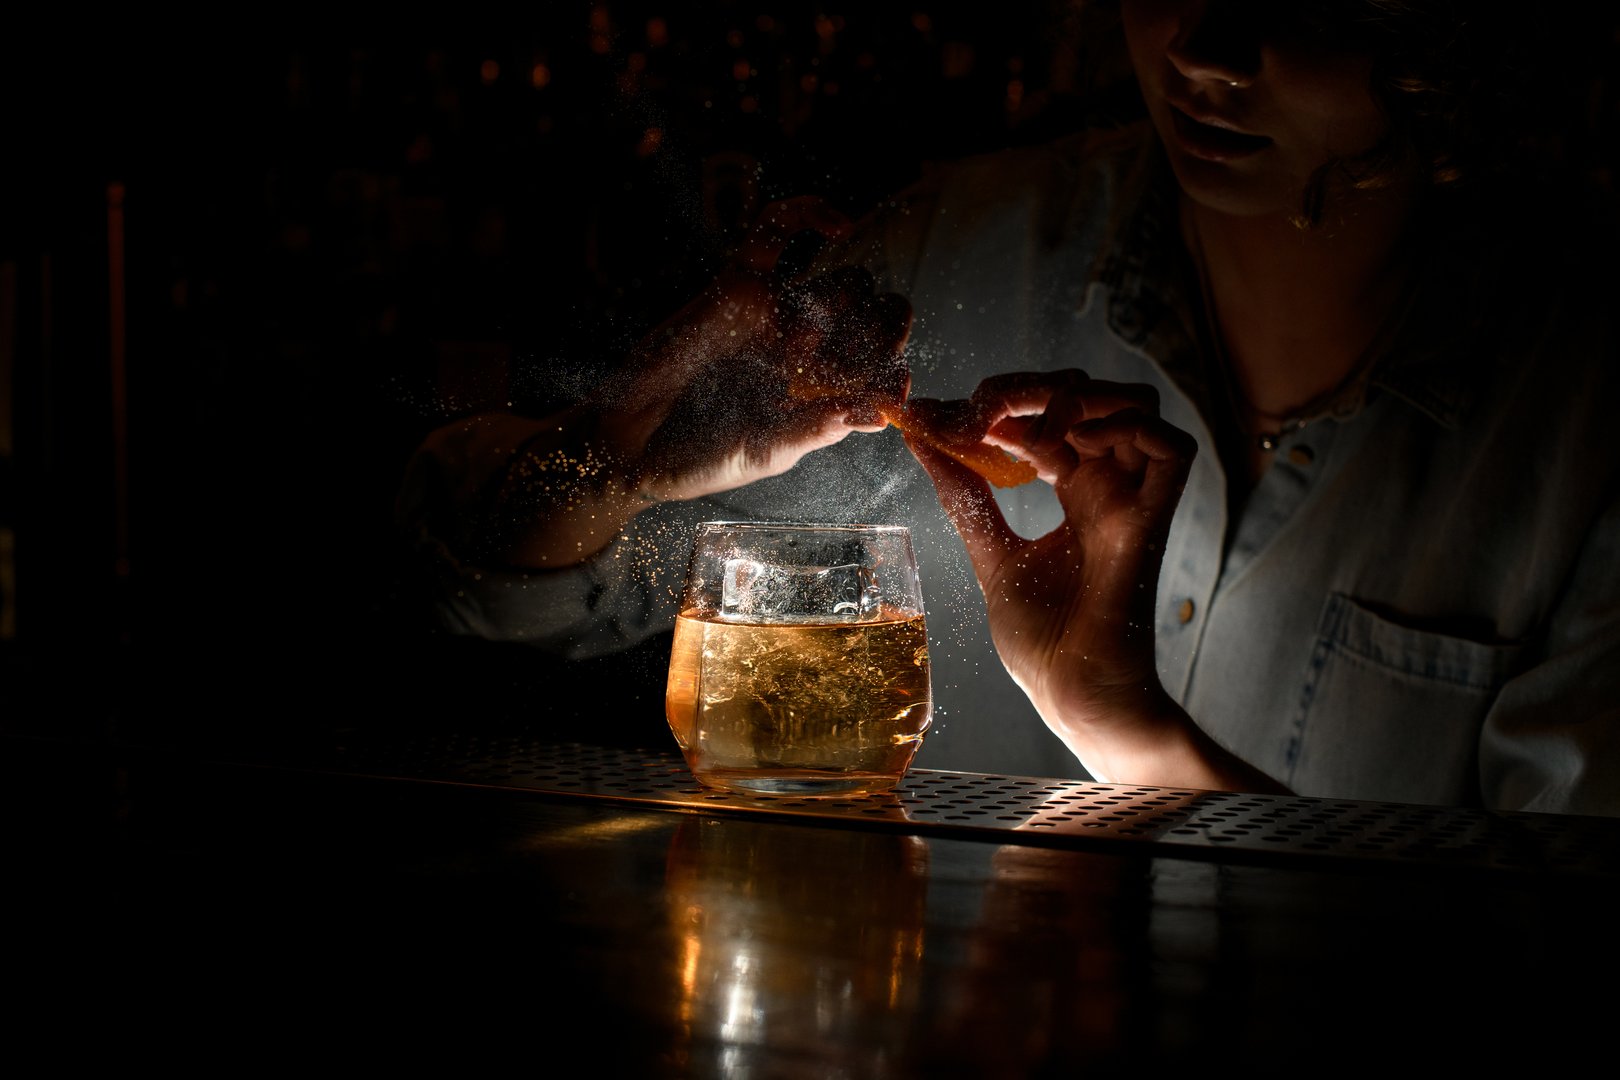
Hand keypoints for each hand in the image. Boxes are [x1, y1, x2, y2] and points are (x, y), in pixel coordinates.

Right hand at [608, 196, 911, 503]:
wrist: (634, 448)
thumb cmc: (698, 457)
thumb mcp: (766, 450)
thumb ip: (816, 430)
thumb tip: (876, 416)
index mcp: (819, 392)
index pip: (876, 367)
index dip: (892, 372)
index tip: (896, 390)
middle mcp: (805, 349)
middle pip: (871, 315)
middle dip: (886, 328)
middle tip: (872, 354)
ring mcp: (774, 313)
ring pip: (842, 280)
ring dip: (853, 296)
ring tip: (818, 337)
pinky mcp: (736, 284)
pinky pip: (774, 231)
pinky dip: (806, 213)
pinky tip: (838, 224)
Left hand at [902, 369, 1270, 786]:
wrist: (1073, 696)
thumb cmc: (1044, 644)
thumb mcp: (992, 556)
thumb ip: (967, 498)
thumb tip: (924, 444)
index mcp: (1078, 493)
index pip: (1059, 415)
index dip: (1010, 403)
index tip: (953, 420)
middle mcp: (1110, 489)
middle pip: (1097, 396)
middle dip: (1040, 389)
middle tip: (986, 415)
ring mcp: (1133, 503)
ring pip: (1140, 407)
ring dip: (1082, 402)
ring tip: (1028, 436)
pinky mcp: (1151, 523)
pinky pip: (1175, 449)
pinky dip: (1128, 429)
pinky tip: (1072, 448)